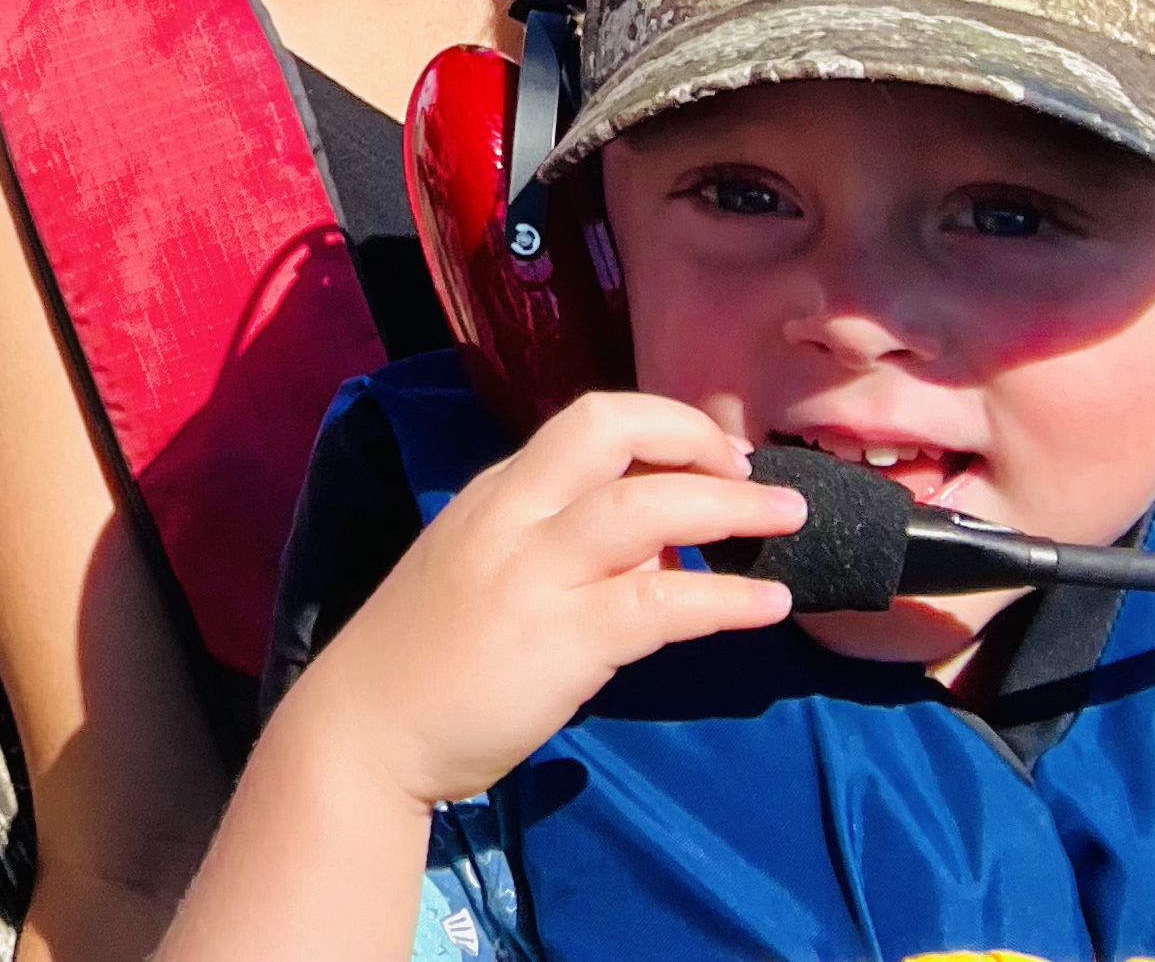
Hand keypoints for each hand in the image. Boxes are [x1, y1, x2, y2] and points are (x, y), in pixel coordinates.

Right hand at [271, 392, 802, 810]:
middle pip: (609, 429)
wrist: (365, 728)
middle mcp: (513, 515)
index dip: (662, 425)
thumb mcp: (483, 572)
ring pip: (645, 508)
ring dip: (729, 505)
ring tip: (789, 516)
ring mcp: (534, 574)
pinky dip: (727, 599)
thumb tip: (659, 552)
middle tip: (747, 465)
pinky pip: (662, 605)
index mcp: (496, 494)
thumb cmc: (425, 657)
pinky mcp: (560, 639)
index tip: (709, 454)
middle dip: (692, 435)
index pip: (586, 425)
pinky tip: (770, 604)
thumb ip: (563, 550)